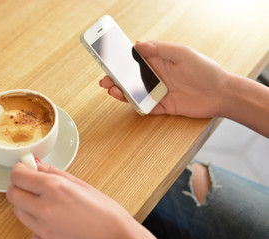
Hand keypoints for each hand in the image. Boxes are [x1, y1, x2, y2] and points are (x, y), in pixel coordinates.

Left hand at [7, 163, 154, 238]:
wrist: (113, 235)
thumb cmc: (103, 209)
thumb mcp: (79, 183)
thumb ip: (53, 172)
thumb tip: (36, 166)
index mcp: (54, 188)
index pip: (18, 176)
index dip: (19, 169)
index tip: (24, 168)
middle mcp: (44, 207)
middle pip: (12, 193)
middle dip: (17, 185)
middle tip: (29, 182)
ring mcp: (42, 227)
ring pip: (17, 211)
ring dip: (24, 202)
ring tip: (41, 199)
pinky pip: (29, 228)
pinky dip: (34, 221)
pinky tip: (49, 217)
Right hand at [100, 41, 227, 117]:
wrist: (221, 93)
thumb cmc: (205, 70)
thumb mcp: (183, 53)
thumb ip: (160, 49)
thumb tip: (137, 44)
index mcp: (160, 62)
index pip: (136, 60)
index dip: (121, 60)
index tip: (108, 60)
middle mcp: (157, 77)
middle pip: (131, 78)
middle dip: (116, 79)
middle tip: (105, 80)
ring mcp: (159, 92)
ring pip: (135, 93)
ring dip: (122, 92)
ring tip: (112, 90)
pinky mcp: (163, 106)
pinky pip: (146, 107)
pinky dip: (136, 105)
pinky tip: (127, 101)